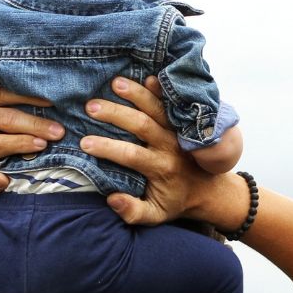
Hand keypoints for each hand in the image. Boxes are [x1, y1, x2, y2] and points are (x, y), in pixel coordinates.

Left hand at [0, 89, 64, 197]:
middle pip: (5, 119)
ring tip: (56, 105)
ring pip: (6, 96)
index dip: (20, 143)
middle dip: (34, 125)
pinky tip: (46, 91)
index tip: (42, 145)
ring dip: (33, 100)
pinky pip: (8, 84)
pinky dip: (27, 87)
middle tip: (58, 131)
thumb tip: (2, 180)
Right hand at [84, 77, 234, 226]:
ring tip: (115, 82)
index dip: (107, 148)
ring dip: (137, 94)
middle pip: (142, 125)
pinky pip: (173, 104)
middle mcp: (169, 147)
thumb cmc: (174, 201)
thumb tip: (112, 199)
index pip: (131, 155)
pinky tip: (148, 77)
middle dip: (116, 114)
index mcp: (160, 169)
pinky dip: (161, 90)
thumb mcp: (155, 215)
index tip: (84, 143)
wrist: (207, 190)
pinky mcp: (182, 122)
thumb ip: (133, 211)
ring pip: (157, 109)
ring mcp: (177, 132)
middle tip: (90, 106)